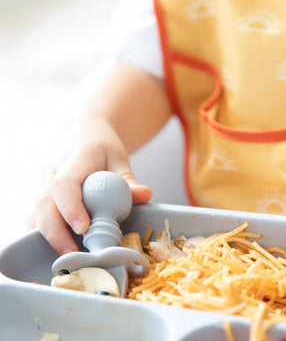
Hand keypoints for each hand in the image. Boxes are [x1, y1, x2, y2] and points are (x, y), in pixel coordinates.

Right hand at [27, 60, 170, 255]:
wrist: (82, 133)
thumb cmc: (102, 145)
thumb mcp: (119, 158)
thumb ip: (128, 180)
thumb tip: (145, 196)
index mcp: (75, 158)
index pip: (65, 183)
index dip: (70, 206)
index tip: (82, 227)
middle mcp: (53, 169)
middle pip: (43, 202)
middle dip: (54, 232)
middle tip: (72, 253)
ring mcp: (43, 181)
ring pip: (35, 211)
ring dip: (47, 236)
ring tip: (67, 255)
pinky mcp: (41, 191)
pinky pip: (36, 214)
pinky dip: (43, 232)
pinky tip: (59, 245)